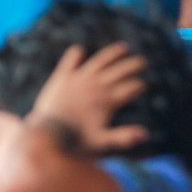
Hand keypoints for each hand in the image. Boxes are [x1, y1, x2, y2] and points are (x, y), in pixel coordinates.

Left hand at [28, 43, 149, 153]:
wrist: (46, 135)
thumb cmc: (75, 142)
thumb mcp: (101, 143)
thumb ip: (124, 137)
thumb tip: (145, 134)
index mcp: (108, 100)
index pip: (131, 87)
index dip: (139, 87)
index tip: (142, 87)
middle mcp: (96, 85)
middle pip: (121, 69)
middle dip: (134, 65)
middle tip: (142, 62)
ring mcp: (80, 78)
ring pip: (101, 59)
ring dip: (114, 53)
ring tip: (124, 48)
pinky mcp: (63, 76)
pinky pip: (72, 58)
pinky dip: (77, 54)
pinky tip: (81, 52)